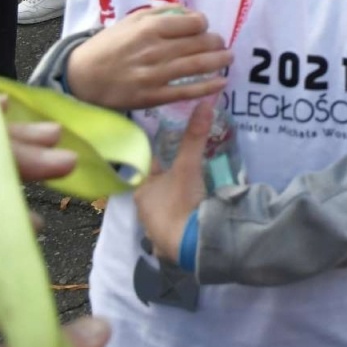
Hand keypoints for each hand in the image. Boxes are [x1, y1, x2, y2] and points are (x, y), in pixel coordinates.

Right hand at [65, 6, 231, 111]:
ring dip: (219, 61)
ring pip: (198, 66)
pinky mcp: (154, 96)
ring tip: (228, 58)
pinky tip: (221, 83)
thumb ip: (160, 14)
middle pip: (200, 43)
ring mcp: (156, 75)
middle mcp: (156, 50)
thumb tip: (188, 12)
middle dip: (216, 42)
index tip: (203, 27)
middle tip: (222, 43)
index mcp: (150, 28)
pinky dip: (209, 87)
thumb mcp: (130, 21)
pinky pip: (188, 92)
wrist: (82, 76)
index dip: (203, 24)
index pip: (193, 23)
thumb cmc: (109, 46)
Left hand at [133, 101, 212, 265]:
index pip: (149, 170)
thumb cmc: (180, 202)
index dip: (163, 160)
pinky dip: (182, 220)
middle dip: (171, 183)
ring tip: (194, 193)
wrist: (190, 245)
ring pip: (164, 210)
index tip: (175, 154)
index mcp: (141, 192)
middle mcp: (144, 211)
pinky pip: (174, 227)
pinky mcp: (169, 244)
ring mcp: (155, 230)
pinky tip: (194, 216)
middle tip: (189, 172)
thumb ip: (195, 136)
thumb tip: (205, 101)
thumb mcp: (188, 166)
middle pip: (158, 190)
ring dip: (177, 203)